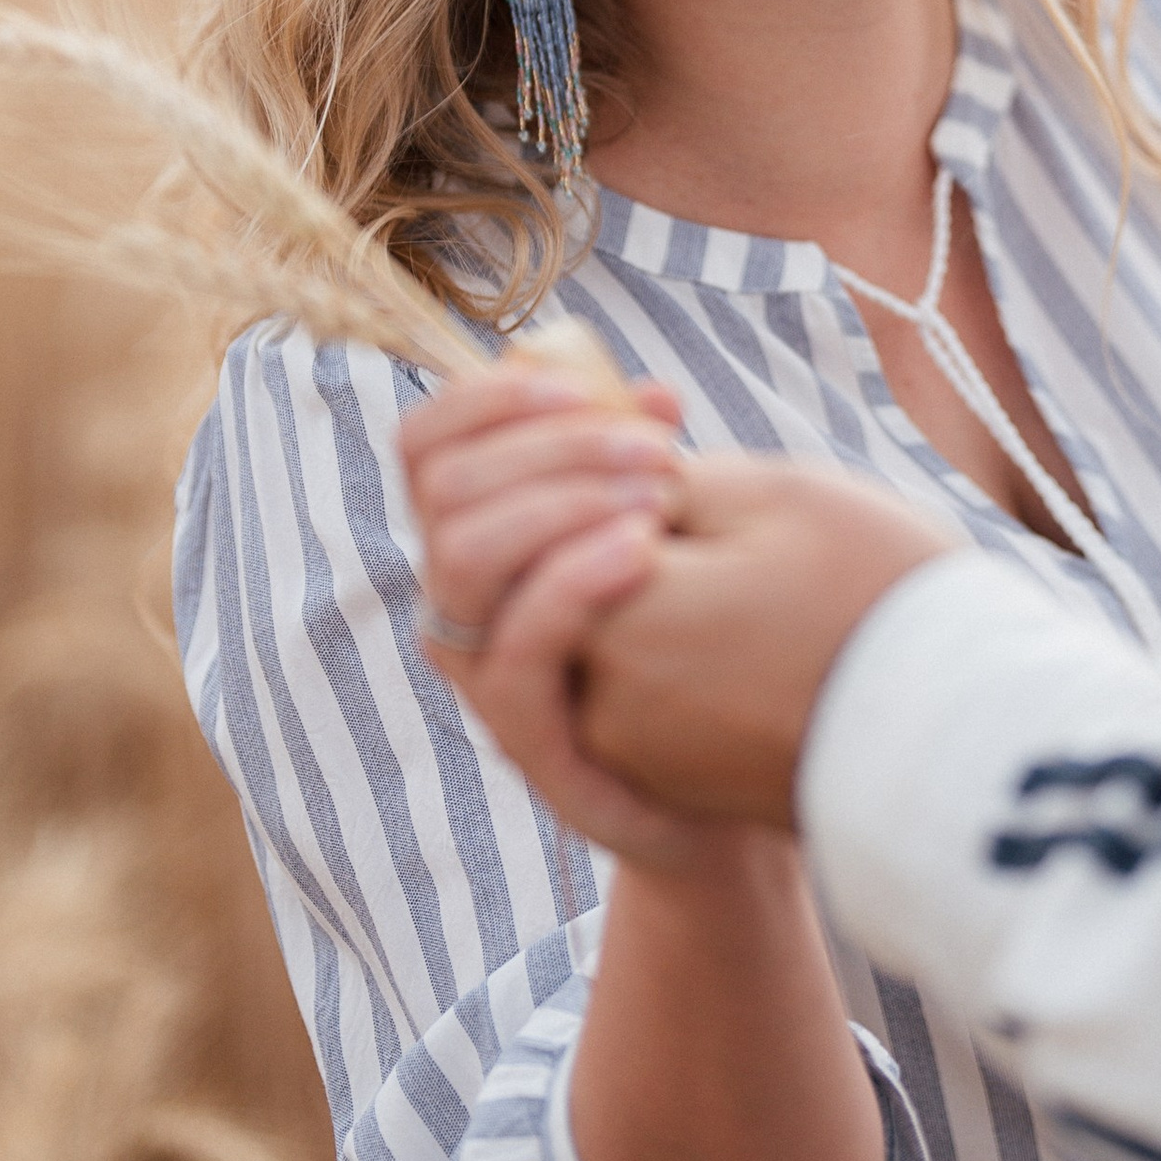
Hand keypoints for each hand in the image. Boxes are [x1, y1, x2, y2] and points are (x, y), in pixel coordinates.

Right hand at [398, 358, 703, 863]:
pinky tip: (645, 551)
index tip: (577, 385)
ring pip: (462, 560)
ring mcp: (485, 675)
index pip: (426, 446)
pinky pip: (514, 655)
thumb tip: (655, 395)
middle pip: (447, 492)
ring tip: (658, 495)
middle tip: (656, 451)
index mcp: (477, 538)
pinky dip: (572, 583)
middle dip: (552, 448)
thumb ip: (642, 467)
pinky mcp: (529, 740)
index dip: (483, 400)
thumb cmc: (693, 636)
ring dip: (559, 503)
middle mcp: (461, 605)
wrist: (734, 775)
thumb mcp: (666, 533)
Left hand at [575, 455, 962, 829]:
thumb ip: (667, 478)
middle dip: (615, 524)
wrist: (961, 743)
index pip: (555, 516)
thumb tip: (612, 478)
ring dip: (646, 585)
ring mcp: (635, 753)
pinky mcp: (674, 781)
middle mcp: (601, 701)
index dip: (601, 463)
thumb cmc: (877, 601)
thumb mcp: (777, 497)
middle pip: (568, 581)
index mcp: (614, 619)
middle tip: (694, 486)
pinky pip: (644, 690)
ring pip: (609, 636)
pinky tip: (746, 610)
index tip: (664, 439)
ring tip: (742, 552)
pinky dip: (673, 644)